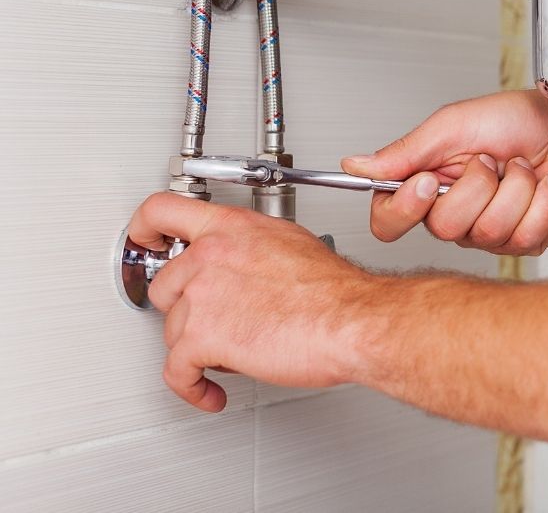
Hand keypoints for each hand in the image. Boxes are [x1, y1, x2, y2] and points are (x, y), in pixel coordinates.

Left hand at [129, 192, 381, 411]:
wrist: (351, 320)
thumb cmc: (335, 291)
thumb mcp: (291, 243)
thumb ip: (253, 246)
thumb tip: (245, 260)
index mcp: (232, 228)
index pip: (162, 211)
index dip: (143, 229)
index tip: (144, 241)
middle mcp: (210, 255)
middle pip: (164, 285)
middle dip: (185, 309)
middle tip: (208, 320)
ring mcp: (202, 296)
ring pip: (172, 331)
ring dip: (197, 349)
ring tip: (229, 355)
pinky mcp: (202, 338)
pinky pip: (177, 372)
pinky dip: (191, 387)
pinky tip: (208, 390)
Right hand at [341, 90, 547, 254]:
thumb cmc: (519, 120)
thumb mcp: (455, 123)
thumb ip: (405, 151)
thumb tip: (355, 166)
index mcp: (428, 183)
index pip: (389, 220)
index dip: (404, 209)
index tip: (428, 183)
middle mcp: (455, 213)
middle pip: (445, 227)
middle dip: (478, 185)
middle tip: (492, 160)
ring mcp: (489, 232)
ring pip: (490, 232)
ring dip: (516, 189)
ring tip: (523, 167)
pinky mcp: (525, 241)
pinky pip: (526, 237)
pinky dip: (544, 201)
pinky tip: (547, 185)